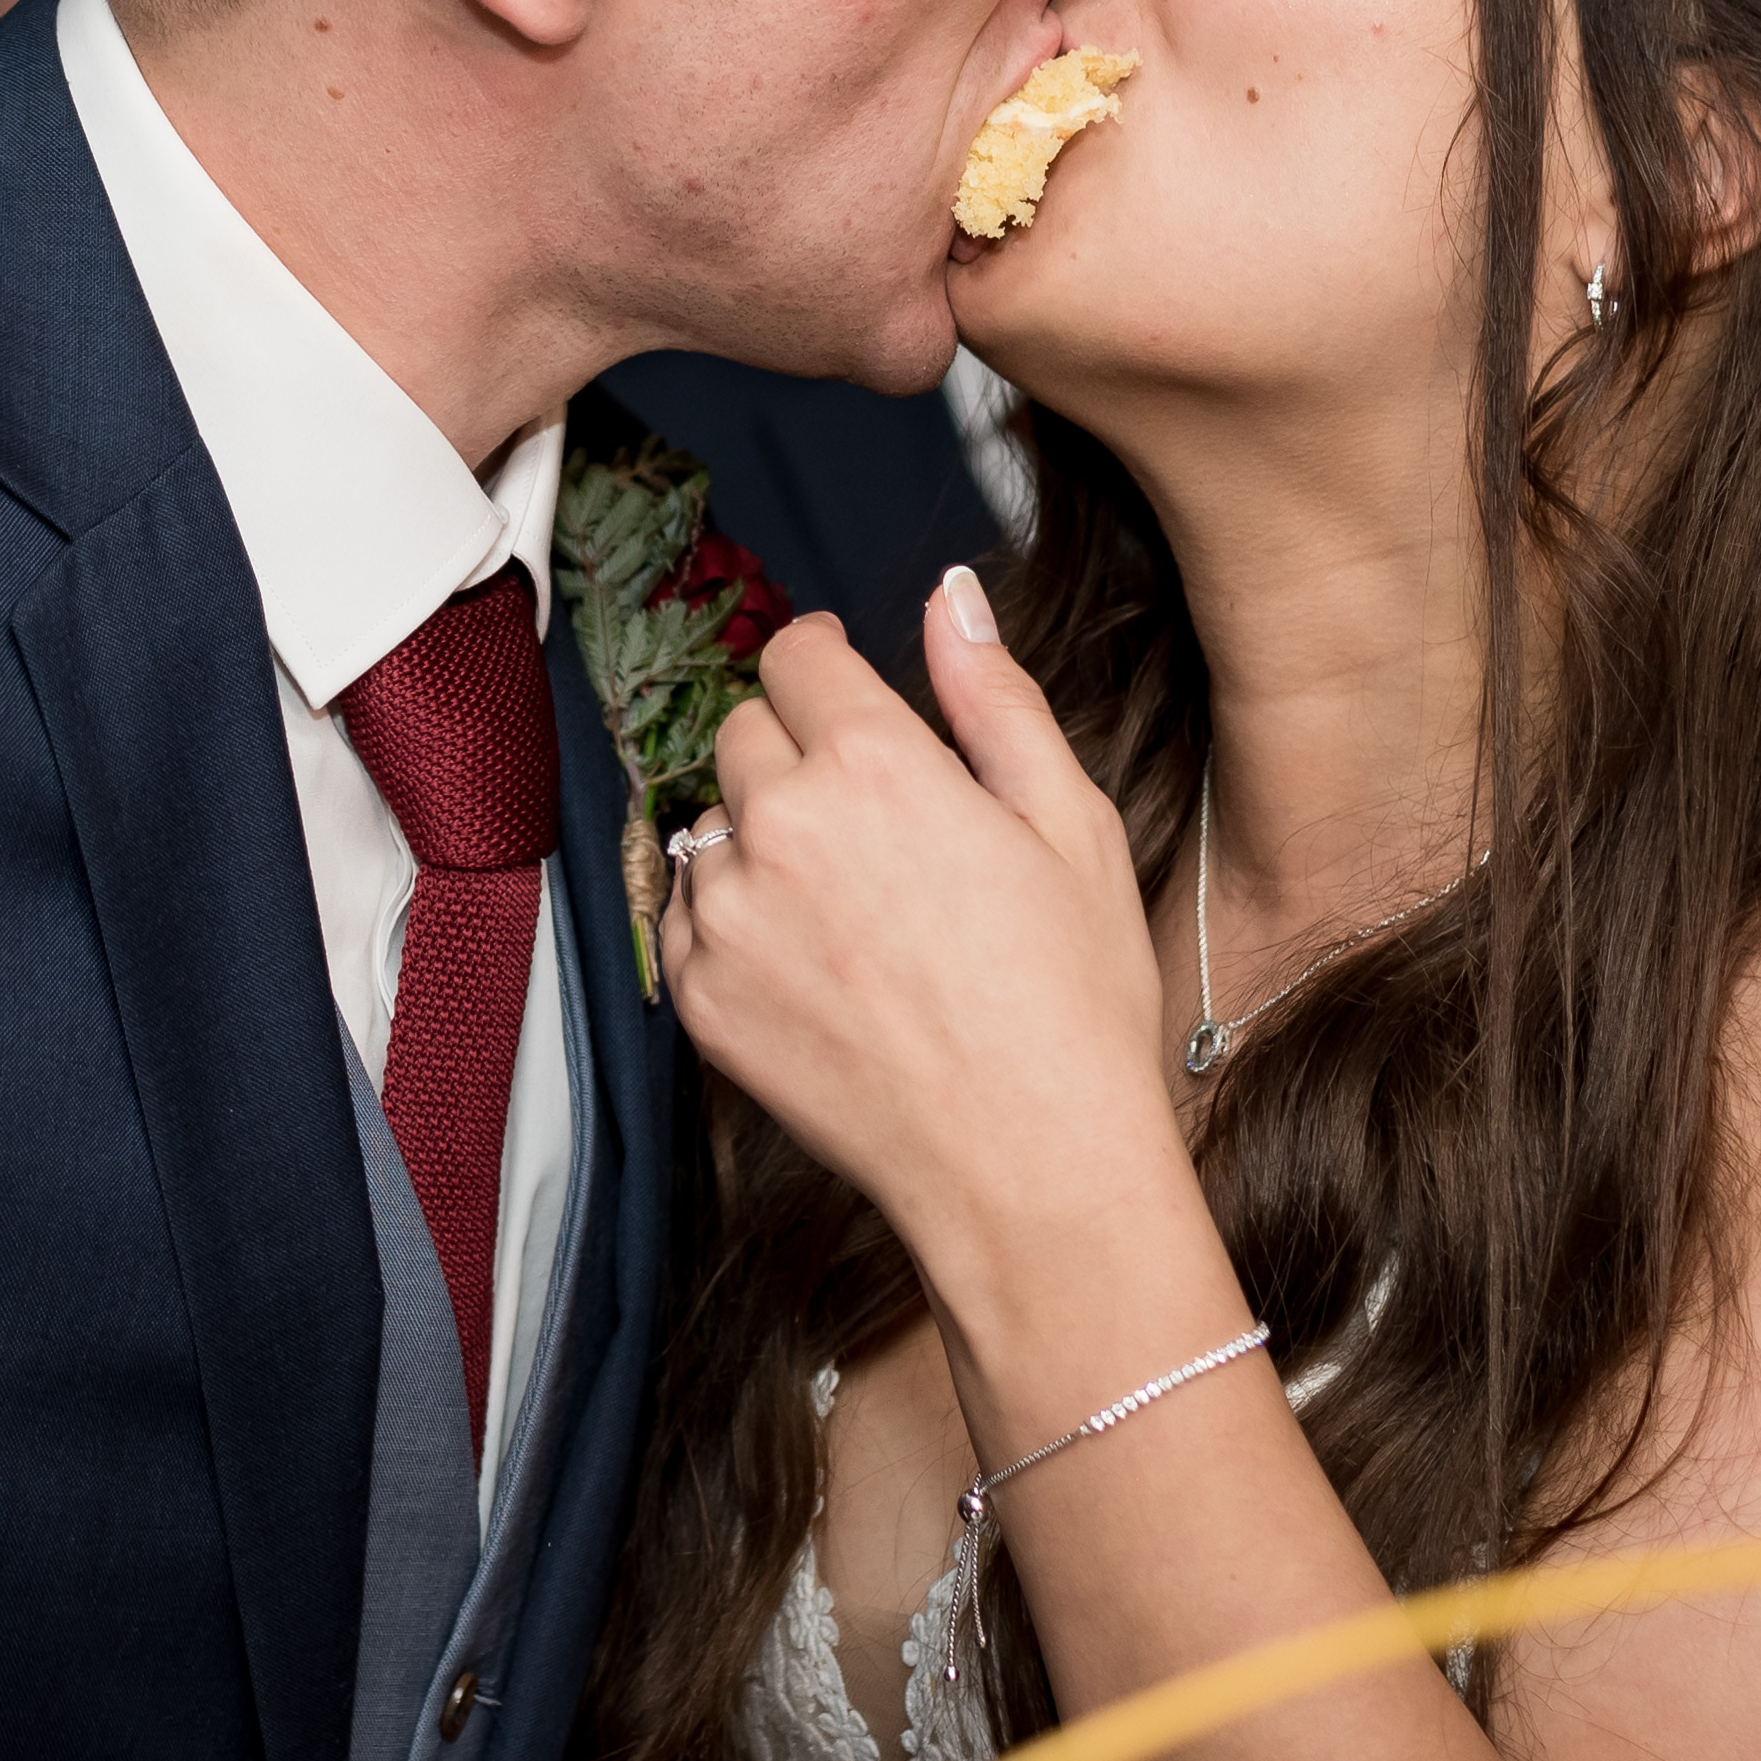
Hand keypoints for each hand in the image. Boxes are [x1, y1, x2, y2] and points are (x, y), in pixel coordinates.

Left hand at [664, 575, 1179, 1264]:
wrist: (1029, 1166)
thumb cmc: (1069, 1002)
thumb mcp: (1068, 822)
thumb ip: (992, 693)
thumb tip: (951, 594)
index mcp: (872, 762)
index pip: (797, 655)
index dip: (830, 668)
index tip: (851, 697)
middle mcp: (780, 826)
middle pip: (745, 732)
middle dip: (799, 753)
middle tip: (877, 824)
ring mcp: (729, 916)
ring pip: (712, 824)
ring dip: (763, 840)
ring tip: (856, 910)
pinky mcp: (701, 998)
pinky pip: (691, 916)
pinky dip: (738, 924)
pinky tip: (822, 966)